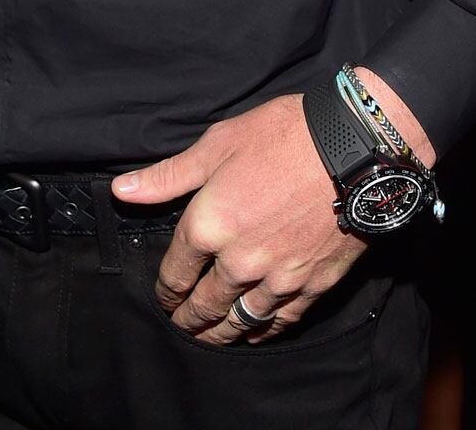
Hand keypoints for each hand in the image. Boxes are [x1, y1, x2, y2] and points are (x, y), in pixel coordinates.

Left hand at [111, 95, 363, 343]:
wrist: (352, 149)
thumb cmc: (281, 136)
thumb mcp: (218, 144)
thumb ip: (169, 176)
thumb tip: (123, 190)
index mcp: (209, 225)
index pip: (176, 272)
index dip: (166, 289)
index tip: (164, 297)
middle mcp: (239, 261)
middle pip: (206, 304)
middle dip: (189, 318)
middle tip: (182, 326)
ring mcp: (278, 277)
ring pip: (241, 320)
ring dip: (221, 333)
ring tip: (211, 338)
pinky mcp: (312, 284)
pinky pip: (281, 320)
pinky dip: (263, 331)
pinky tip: (256, 332)